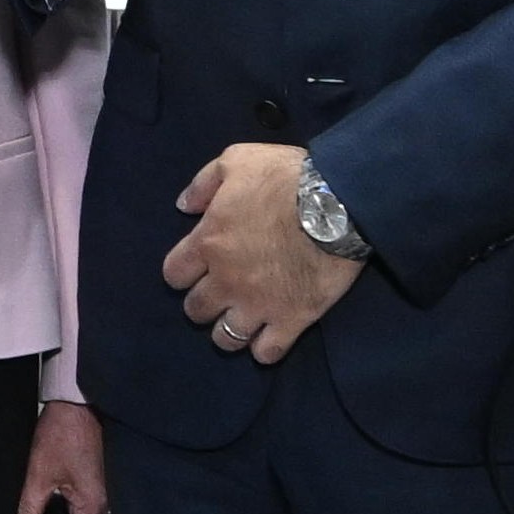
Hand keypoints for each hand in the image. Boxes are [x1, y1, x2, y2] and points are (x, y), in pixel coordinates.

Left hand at [19, 396, 109, 513]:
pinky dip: (72, 497)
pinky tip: (59, 485)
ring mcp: (105, 487)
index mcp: (92, 505)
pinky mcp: (101, 476)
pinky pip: (87, 498)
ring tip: (49, 497)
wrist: (76, 403)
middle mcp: (105, 500)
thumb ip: (29, 511)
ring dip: (67, 512)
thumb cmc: (63, 433)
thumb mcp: (38, 476)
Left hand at [160, 140, 363, 362]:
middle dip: (205, 303)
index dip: (183, 272)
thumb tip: (183, 207)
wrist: (339, 201)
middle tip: (223, 293)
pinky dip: (265, 348)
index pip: (174, 274)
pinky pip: (267, 352)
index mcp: (208, 242)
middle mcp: (226, 280)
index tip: (197, 268)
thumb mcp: (237, 160)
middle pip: (196, 310)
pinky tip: (271, 336)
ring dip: (230, 331)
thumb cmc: (286, 177)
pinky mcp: (291, 320)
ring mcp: (257, 304)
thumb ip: (203, 183)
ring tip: (244, 320)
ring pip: (226, 338)